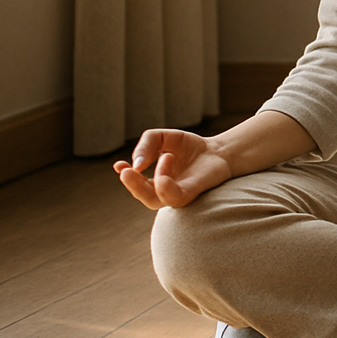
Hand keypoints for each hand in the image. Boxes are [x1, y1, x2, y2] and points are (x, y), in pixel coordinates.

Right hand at [112, 129, 231, 208]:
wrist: (218, 150)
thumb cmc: (188, 146)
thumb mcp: (162, 138)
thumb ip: (146, 145)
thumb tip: (136, 164)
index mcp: (154, 180)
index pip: (136, 184)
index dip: (126, 176)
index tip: (118, 165)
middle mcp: (164, 191)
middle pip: (144, 196)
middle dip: (133, 184)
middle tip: (126, 171)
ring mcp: (177, 194)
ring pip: (156, 199)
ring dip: (154, 180)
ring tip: (166, 156)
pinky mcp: (191, 194)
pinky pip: (174, 198)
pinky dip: (166, 189)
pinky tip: (164, 176)